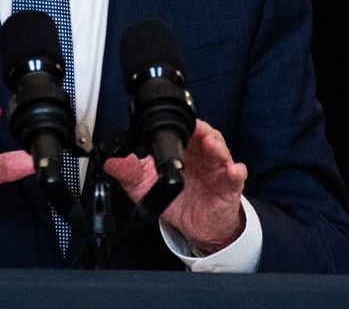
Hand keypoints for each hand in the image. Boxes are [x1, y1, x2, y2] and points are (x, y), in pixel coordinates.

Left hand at [104, 118, 246, 254]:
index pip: (186, 130)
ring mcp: (217, 170)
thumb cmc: (177, 200)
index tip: (176, 122)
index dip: (184, 124)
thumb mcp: (146, 188)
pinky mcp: (229, 187)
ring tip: (211, 145)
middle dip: (203, 131)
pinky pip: (236, 176)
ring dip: (218, 147)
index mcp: (185, 151)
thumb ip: (130, 173)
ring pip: (222, 152)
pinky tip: (232, 171)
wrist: (196, 228)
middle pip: (207, 136)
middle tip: (197, 131)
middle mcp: (203, 156)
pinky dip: (236, 172)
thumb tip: (112, 163)